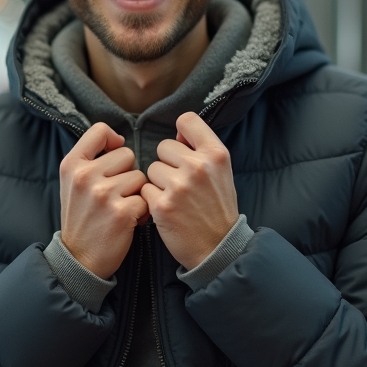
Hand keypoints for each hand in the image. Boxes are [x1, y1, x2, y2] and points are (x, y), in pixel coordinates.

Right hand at [59, 123, 148, 278]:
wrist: (79, 258)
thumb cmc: (82, 217)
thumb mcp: (73, 183)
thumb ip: (91, 159)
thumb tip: (119, 140)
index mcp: (71, 165)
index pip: (99, 130)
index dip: (113, 140)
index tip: (114, 153)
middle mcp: (84, 176)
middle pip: (127, 155)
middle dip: (127, 173)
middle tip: (115, 194)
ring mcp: (103, 194)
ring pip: (140, 177)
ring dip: (136, 192)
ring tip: (121, 207)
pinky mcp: (121, 212)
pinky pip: (145, 198)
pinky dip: (142, 211)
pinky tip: (128, 220)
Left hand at [142, 112, 238, 269]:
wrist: (219, 247)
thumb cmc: (218, 208)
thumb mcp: (221, 172)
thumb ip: (201, 149)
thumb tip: (178, 131)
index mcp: (216, 154)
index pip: (187, 120)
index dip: (181, 133)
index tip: (182, 147)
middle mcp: (198, 166)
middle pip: (164, 147)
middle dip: (168, 163)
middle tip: (181, 183)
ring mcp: (179, 186)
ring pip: (152, 169)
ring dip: (158, 183)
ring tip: (176, 199)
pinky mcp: (162, 205)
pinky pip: (145, 190)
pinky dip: (152, 200)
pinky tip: (168, 211)